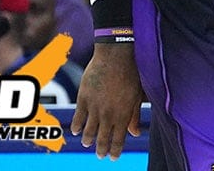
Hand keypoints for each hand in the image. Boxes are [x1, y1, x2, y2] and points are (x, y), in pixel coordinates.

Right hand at [71, 43, 144, 159]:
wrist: (115, 56)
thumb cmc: (130, 74)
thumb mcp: (136, 96)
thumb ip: (134, 116)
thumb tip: (135, 133)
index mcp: (122, 115)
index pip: (118, 140)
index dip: (115, 151)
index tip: (113, 158)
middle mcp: (107, 114)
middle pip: (102, 138)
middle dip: (101, 150)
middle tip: (100, 156)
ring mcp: (94, 107)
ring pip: (89, 131)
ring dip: (88, 140)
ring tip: (88, 144)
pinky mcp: (83, 98)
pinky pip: (78, 117)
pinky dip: (77, 126)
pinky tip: (77, 131)